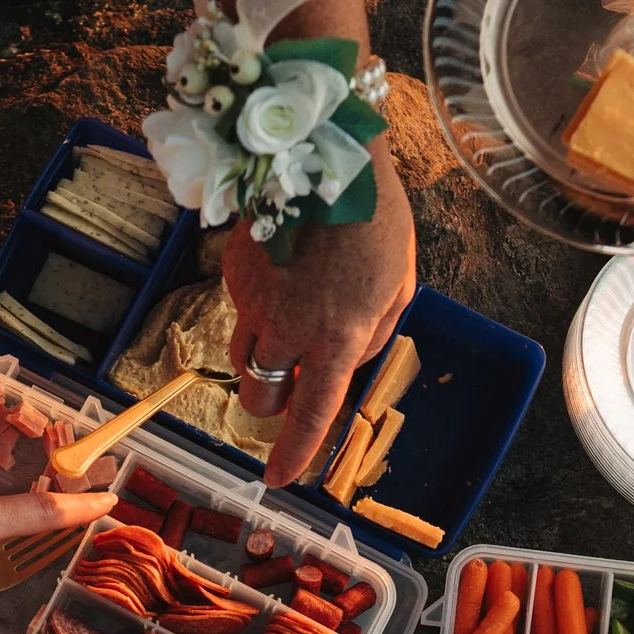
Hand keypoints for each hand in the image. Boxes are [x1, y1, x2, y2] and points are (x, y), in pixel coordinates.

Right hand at [227, 139, 416, 486]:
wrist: (328, 153)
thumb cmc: (376, 218)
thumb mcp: (398, 284)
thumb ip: (373, 335)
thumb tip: (346, 363)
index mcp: (338, 336)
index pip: (309, 413)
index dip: (293, 453)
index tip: (278, 479)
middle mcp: (288, 326)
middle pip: (260, 395)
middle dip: (272, 402)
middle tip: (290, 386)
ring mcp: (253, 299)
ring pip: (243, 356)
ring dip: (263, 360)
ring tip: (290, 325)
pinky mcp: (234, 271)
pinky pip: (240, 308)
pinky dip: (259, 307)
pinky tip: (284, 271)